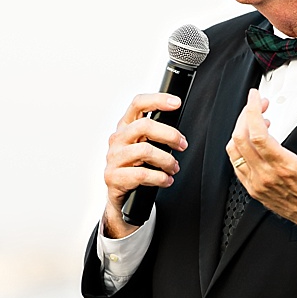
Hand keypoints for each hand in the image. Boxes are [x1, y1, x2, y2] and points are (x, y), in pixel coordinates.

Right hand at [102, 92, 187, 237]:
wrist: (121, 197)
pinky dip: (160, 178)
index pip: (137, 104)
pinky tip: (166, 180)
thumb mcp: (146, 147)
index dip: (157, 100)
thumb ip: (158, 135)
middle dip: (170, 135)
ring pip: (145, 151)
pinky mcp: (113, 177)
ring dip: (167, 160)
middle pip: (144, 126)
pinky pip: (141, 174)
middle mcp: (117, 139)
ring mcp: (113, 158)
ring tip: (174, 168)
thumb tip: (181, 132)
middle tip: (183, 145)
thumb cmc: (136, 168)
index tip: (177, 103)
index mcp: (126, 127)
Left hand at [227, 89, 296, 255]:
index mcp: (284, 166)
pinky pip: (236, 165)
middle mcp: (267, 176)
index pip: (257, 133)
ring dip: (240, 131)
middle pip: (240, 139)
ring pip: (233, 152)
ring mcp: (258, 184)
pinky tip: (252, 143)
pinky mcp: (255, 190)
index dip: (252, 111)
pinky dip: (239, 149)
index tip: (256, 98)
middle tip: (258, 106)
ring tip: (256, 123)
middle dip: (246, 116)